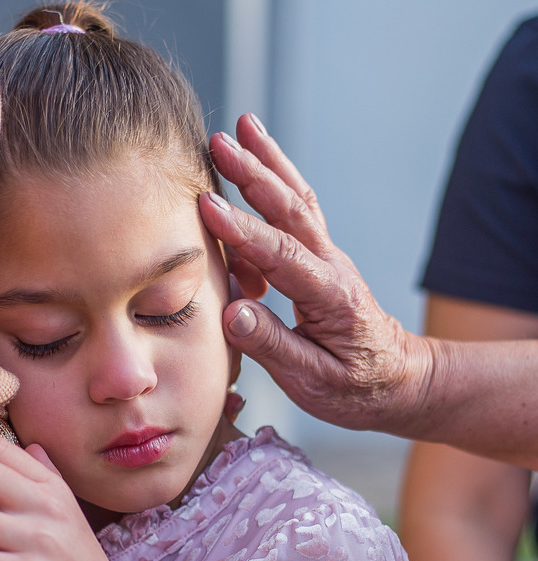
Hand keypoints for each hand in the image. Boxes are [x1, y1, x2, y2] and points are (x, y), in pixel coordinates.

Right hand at [199, 114, 435, 434]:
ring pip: (296, 200)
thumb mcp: (314, 381)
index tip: (206, 207)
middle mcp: (329, 265)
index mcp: (328, 295)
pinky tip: (256, 163)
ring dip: (267, 162)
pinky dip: (276, 181)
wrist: (399, 380)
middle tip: (219, 142)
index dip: (241, 231)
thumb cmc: (356, 388)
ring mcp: (326, 257)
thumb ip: (272, 345)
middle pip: (290, 209)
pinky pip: (296, 212)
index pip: (280, 254)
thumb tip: (232, 313)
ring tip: (241, 127)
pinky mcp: (318, 259)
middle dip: (253, 173)